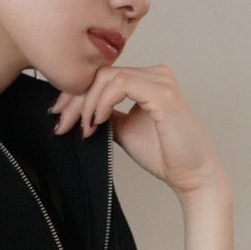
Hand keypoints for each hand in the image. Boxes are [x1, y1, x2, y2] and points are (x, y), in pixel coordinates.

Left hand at [51, 62, 229, 198]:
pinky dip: (102, 103)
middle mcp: (156, 73)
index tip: (59, 115)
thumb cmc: (164, 154)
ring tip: (82, 127)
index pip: (103, 75)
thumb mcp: (124, 129)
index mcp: (148, 79)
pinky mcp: (162, 93)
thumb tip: (78, 110)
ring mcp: (161, 80)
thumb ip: (106, 114)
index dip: (76, 93)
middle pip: (102, 73)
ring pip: (107, 77)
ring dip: (87, 103)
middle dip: (75, 98)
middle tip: (61, 122)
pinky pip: (120, 85)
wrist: (191, 175)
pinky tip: (96, 121)